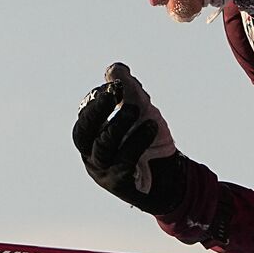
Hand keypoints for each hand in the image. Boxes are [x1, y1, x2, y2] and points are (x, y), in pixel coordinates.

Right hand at [74, 62, 186, 215]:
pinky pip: (125, 160)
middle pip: (83, 133)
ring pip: (104, 146)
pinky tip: (152, 126)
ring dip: (119, 124)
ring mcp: (104, 171)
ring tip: (135, 108)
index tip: (114, 85)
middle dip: (97, 110)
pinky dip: (137, 140)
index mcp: (91, 138)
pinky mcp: (122, 184)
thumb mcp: (140, 110)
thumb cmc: (149, 141)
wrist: (171, 176)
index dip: (97, 100)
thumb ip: (128, 88)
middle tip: (112, 91)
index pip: (84, 117)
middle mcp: (92, 155)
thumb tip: (115, 68)